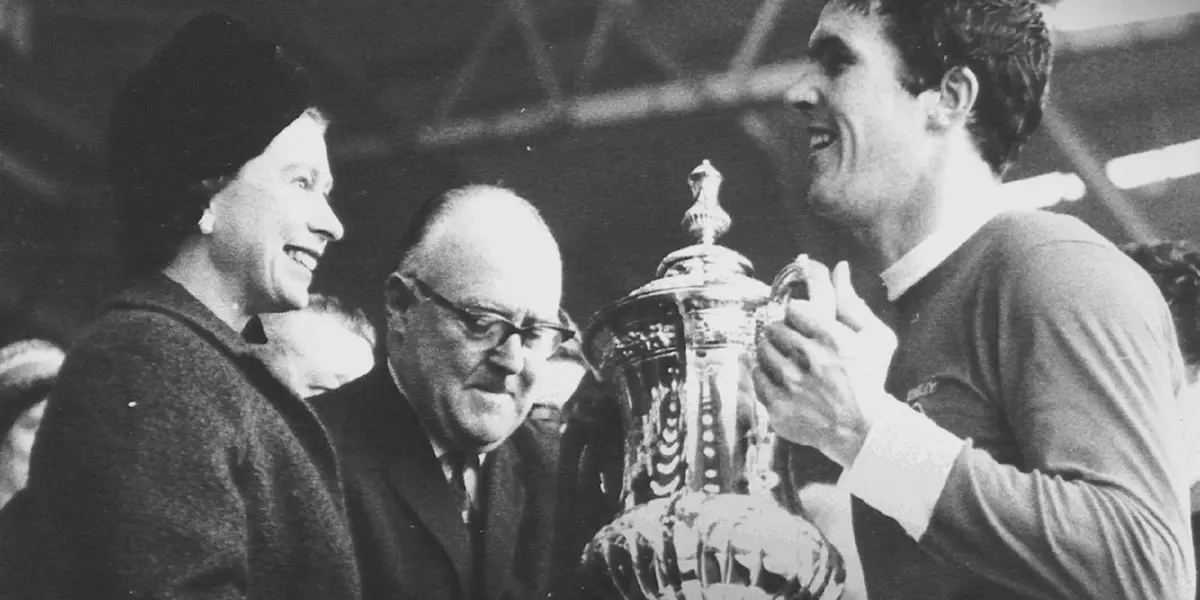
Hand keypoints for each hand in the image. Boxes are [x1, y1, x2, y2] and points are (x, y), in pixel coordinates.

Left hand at [753, 261, 896, 466]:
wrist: (863, 429)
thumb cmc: (870, 378)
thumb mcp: (875, 337)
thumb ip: (852, 302)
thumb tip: (839, 268)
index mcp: (833, 338)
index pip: (794, 309)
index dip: (798, 315)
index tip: (804, 323)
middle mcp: (810, 359)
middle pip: (774, 328)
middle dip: (783, 332)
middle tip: (794, 342)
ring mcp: (791, 384)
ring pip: (762, 350)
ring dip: (771, 350)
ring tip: (786, 358)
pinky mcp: (778, 406)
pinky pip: (756, 376)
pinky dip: (764, 373)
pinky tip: (779, 376)